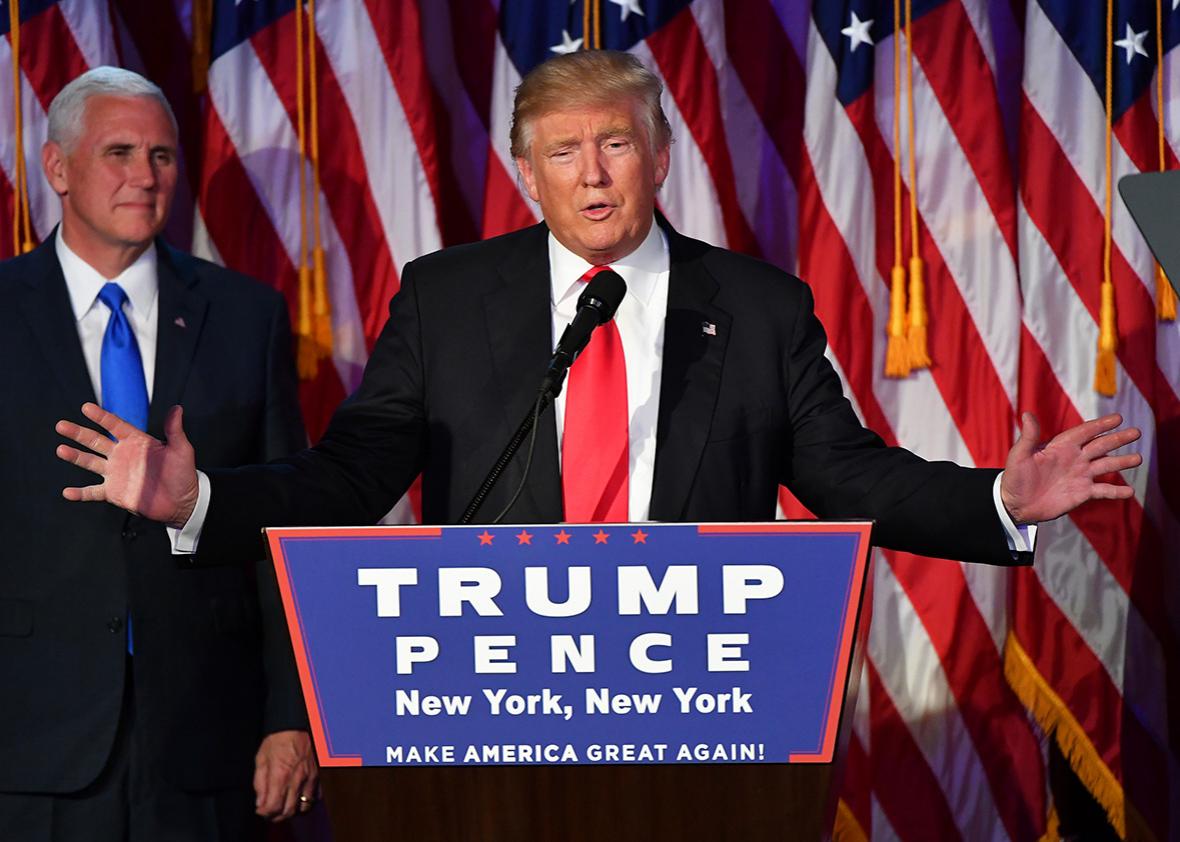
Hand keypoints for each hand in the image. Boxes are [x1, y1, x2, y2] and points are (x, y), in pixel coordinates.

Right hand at [55, 403, 198, 528]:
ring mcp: (115, 473)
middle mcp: (122, 455)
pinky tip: (67, 492)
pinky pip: (93, 492)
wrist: (182, 502)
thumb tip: (177, 408)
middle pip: (96, 441)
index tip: (86, 407)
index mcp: (136, 441)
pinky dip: (80, 493)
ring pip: (90, 462)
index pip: (115, 425)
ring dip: (75, 456)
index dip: (101, 417)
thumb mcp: (181, 449)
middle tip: (61, 425)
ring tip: (60, 449)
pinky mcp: (114, 492)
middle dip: (78, 433)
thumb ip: (174, 430)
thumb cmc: (183, 473)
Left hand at [254, 730, 318, 820]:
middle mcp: (297, 779)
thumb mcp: (261, 758)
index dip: (265, 813)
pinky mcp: (318, 775)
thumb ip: (260, 783)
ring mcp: (310, 778)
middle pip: (288, 811)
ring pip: (303, 807)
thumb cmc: (278, 739)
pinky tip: (298, 799)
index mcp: (280, 775)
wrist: (297, 724)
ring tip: (284, 807)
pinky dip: (306, 803)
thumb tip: (260, 802)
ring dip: (292, 811)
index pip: (273, 807)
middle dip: (277, 816)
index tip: (261, 810)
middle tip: (270, 812)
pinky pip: (315, 797)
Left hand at [1000, 411, 1140, 524]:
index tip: (1117, 418)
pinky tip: (1130, 492)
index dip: (1100, 425)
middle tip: (1136, 432)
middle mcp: (1074, 459)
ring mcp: (1080, 476)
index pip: (1084, 432)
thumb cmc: (1015, 478)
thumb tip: (1027, 413)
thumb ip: (1028, 437)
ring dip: (1122, 462)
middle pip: (1100, 445)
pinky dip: (1116, 491)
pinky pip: (1103, 490)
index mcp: (1060, 447)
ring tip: (1139, 458)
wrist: (1015, 504)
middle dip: (1118, 439)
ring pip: (1106, 466)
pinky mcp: (1082, 493)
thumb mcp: (1019, 456)